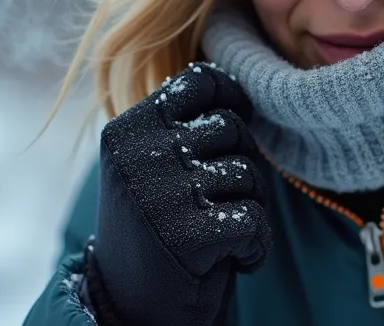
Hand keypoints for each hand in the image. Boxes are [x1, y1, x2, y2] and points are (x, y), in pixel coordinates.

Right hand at [87, 63, 271, 325]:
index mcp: (128, 129)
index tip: (236, 124)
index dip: (232, 98)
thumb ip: (181, 124)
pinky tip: (232, 260)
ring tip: (217, 233)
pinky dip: (255, 246)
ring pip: (248, 174)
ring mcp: (162, 194)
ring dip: (249, 208)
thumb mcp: (150, 165)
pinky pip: (255, 220)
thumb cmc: (156, 229)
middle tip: (217, 202)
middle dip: (242, 164)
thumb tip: (241, 87)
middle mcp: (139, 155)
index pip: (201, 81)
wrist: (133, 309)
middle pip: (232, 127)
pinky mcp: (189, 234)